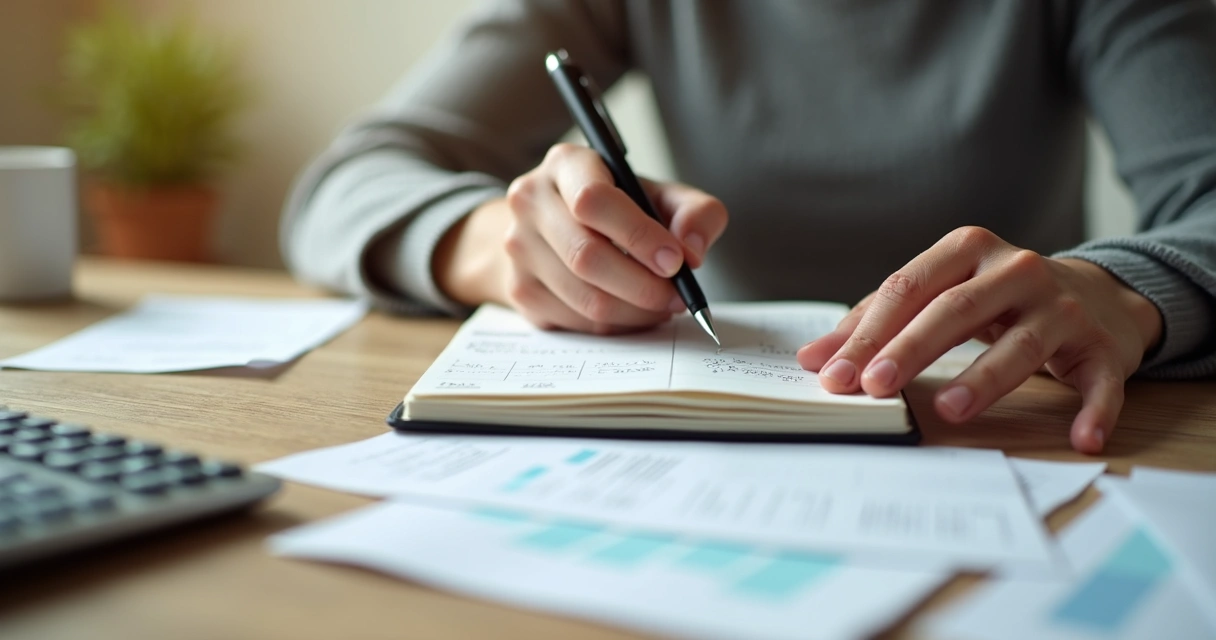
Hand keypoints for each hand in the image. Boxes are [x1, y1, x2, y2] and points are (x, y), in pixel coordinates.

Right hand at [434, 143, 727, 332]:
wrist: (550, 226)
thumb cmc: (616, 208)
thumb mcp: (659, 195)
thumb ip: (694, 212)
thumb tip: (693, 252)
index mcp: (565, 164)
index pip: (594, 199)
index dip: (639, 236)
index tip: (676, 261)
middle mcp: (530, 201)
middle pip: (585, 256)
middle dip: (642, 285)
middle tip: (678, 296)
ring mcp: (518, 248)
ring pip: (584, 298)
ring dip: (634, 312)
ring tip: (662, 304)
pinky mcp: (520, 290)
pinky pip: (576, 322)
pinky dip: (615, 326)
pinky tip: (633, 312)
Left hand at [796, 226, 1162, 453]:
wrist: (1097, 295)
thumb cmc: (996, 298)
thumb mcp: (940, 294)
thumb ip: (879, 321)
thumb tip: (814, 359)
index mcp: (968, 249)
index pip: (908, 288)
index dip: (868, 332)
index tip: (834, 373)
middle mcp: (1017, 269)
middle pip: (955, 310)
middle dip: (911, 349)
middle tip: (874, 386)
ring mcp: (1064, 307)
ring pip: (1021, 345)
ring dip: (984, 380)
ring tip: (948, 411)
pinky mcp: (1105, 347)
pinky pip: (1100, 383)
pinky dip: (1093, 410)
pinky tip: (1080, 437)